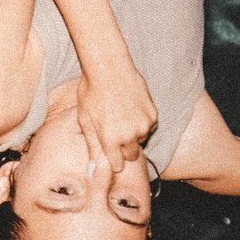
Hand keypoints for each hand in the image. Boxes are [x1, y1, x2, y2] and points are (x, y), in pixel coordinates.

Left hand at [74, 63, 157, 179]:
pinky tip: (130, 108)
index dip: (113, 159)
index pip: (118, 166)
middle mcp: (130, 135)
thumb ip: (92, 147)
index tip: (109, 151)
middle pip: (132, 156)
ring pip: (141, 140)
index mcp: (111, 139)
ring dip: (133, 134)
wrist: (109, 67)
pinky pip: (149, 127)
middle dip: (124, 149)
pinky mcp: (154, 114)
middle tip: (114, 131)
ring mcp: (144, 125)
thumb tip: (91, 172)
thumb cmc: (91, 93)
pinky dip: (142, 122)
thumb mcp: (85, 121)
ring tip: (121, 116)